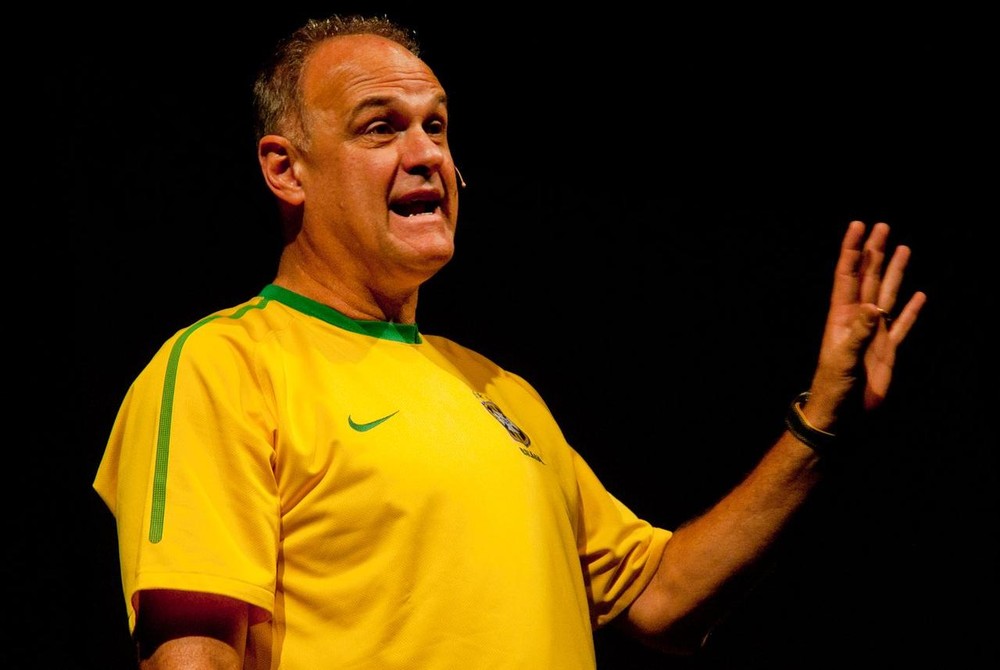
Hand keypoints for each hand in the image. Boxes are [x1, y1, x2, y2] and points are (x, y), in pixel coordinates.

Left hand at [805, 221, 926, 427]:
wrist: (842, 415)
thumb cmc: (834, 388)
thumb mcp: (843, 360)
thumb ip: (859, 334)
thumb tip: (874, 308)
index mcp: (842, 317)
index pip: (847, 276)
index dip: (852, 251)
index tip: (858, 226)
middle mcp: (858, 319)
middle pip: (868, 278)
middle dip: (874, 252)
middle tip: (881, 226)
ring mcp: (874, 333)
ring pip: (887, 294)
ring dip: (894, 272)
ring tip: (903, 247)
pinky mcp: (888, 350)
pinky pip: (903, 325)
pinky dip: (912, 310)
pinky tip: (920, 295)